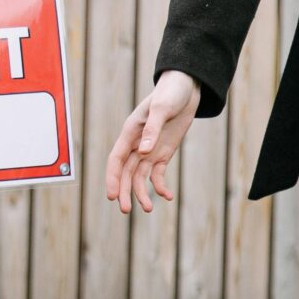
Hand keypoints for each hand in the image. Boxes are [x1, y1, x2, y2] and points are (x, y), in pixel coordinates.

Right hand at [106, 71, 201, 214]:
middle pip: (126, 173)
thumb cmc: (170, 93)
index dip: (112, 178)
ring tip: (148, 209)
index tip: (112, 196)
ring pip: (139, 177)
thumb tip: (143, 152)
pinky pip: (158, 174)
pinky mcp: (162, 153)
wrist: (186, 87)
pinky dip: (160, 186)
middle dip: (125, 191)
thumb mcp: (162, 108)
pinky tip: (168, 196)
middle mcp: (136, 144)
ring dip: (141, 193)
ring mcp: (149, 150)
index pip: (116, 159)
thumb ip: (152, 129)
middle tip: (125, 210)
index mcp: (130, 132)